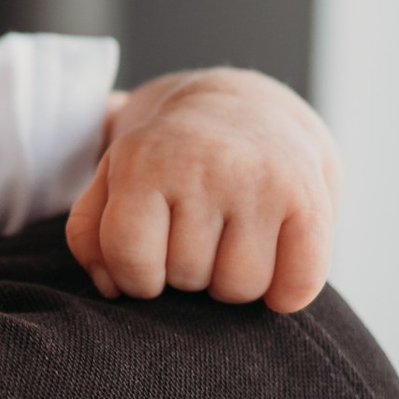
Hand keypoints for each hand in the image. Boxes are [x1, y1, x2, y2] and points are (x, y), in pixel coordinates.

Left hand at [65, 68, 339, 314]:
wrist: (247, 105)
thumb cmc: (168, 158)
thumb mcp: (113, 177)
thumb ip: (89, 232)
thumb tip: (111, 286)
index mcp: (146, 160)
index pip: (130, 261)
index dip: (136, 277)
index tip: (148, 260)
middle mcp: (207, 165)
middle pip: (188, 278)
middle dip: (188, 271)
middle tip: (197, 233)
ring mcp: (261, 181)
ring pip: (241, 288)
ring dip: (234, 281)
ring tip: (231, 240)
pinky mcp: (308, 199)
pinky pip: (298, 284)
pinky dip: (287, 293)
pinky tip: (276, 261)